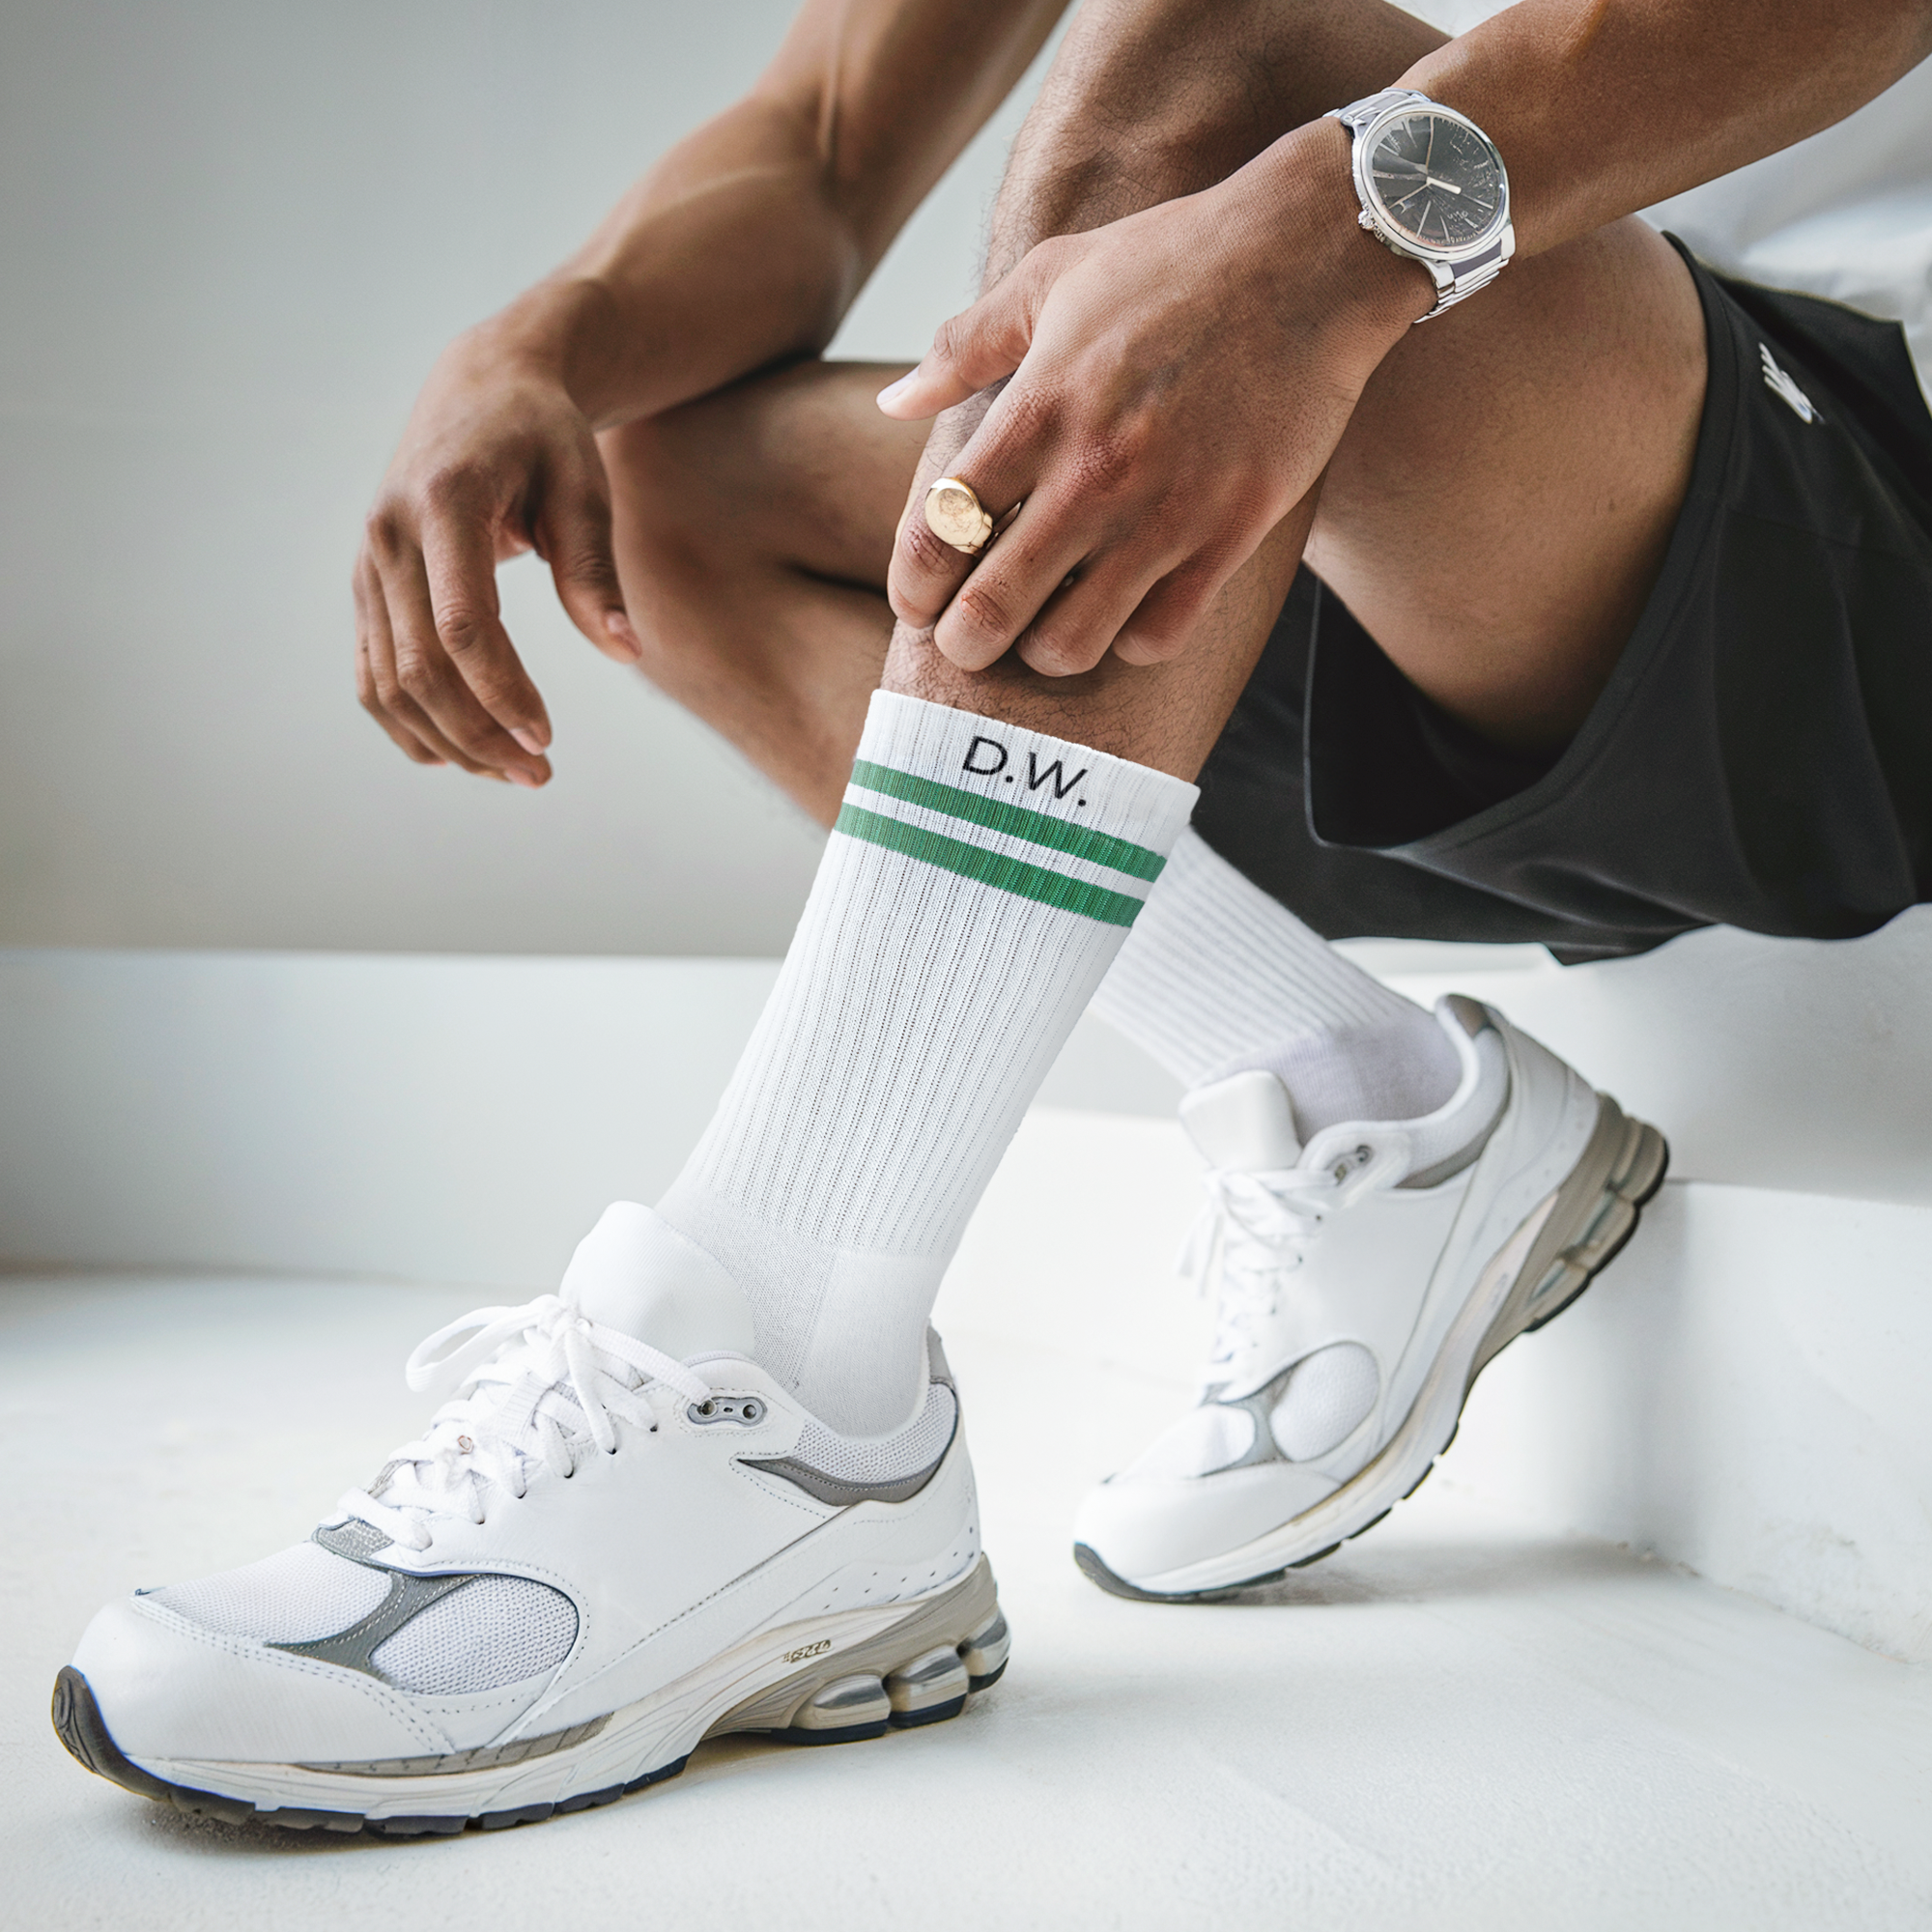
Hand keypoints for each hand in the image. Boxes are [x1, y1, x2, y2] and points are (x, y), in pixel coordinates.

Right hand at [354, 320, 642, 783]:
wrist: (482, 387)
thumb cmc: (544, 436)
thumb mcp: (584, 488)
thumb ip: (595, 571)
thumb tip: (626, 652)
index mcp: (443, 503)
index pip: (461, 624)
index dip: (500, 691)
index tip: (545, 739)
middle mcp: (389, 534)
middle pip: (419, 666)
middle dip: (478, 733)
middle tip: (538, 775)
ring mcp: (369, 562)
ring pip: (387, 680)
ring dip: (446, 740)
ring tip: (510, 773)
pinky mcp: (368, 584)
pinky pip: (371, 671)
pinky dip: (407, 722)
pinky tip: (456, 755)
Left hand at [878, 120, 1427, 674]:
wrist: (1309, 257)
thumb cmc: (1173, 261)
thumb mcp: (1052, 277)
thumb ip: (965, 346)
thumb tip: (896, 402)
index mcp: (1036, 410)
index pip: (938, 532)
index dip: (913, 587)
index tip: (918, 603)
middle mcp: (1092, 472)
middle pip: (991, 609)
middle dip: (963, 642)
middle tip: (967, 641)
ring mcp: (1163, 511)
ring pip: (1072, 645)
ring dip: (1047, 651)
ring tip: (1049, 630)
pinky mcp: (1229, 533)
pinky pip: (1159, 636)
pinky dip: (1132, 641)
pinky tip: (1129, 611)